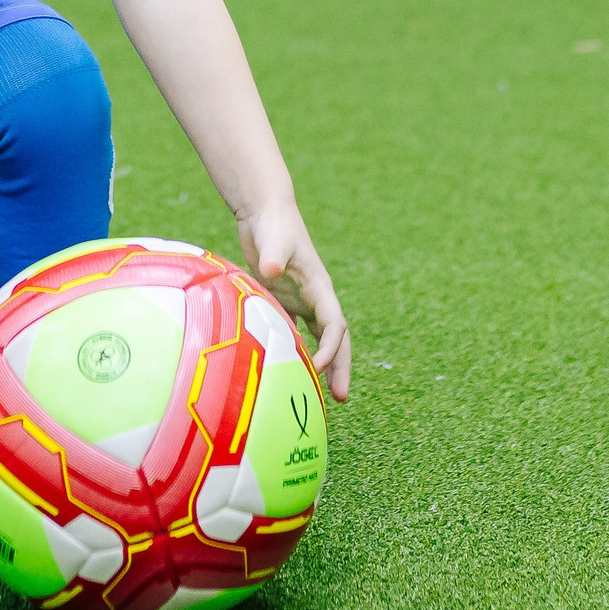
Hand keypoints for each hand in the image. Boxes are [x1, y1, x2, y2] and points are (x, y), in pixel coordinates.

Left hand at [236, 203, 351, 401]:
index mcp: (320, 288)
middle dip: (341, 367)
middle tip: (342, 398)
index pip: (335, 326)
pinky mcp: (284, 300)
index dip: (331, 349)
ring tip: (321, 395)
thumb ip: (275, 253)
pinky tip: (287, 372)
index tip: (316, 369)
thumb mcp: (275, 238)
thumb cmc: (273, 223)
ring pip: (318, 339)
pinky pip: (295, 331)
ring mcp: (301, 300)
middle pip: (336, 339)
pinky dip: (295, 350)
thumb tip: (272, 270)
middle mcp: (315, 298)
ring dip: (323, 364)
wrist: (266, 211)